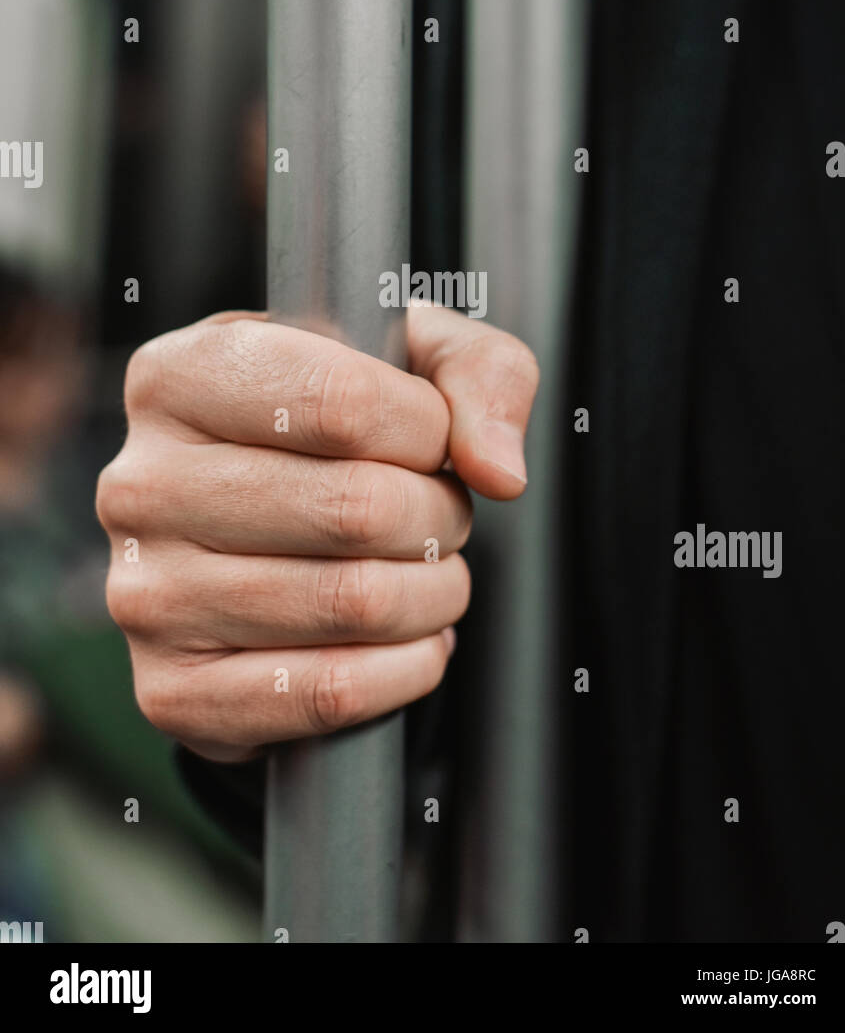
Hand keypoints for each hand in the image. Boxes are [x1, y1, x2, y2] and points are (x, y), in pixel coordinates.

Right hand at [96, 305, 538, 761]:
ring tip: (429, 573)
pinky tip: (409, 638)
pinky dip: (405, 669)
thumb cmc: (334, 434)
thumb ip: (477, 371)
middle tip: (441, 517)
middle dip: (440, 518)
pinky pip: (330, 693)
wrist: (261, 540)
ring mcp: (148, 595)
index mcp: (180, 376)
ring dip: (433, 593)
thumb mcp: (412, 359)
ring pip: (354, 603)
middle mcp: (141, 484)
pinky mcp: (173, 692)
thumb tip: (496, 467)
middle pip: (356, 508)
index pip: (340, 401)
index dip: (425, 430)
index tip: (433, 441)